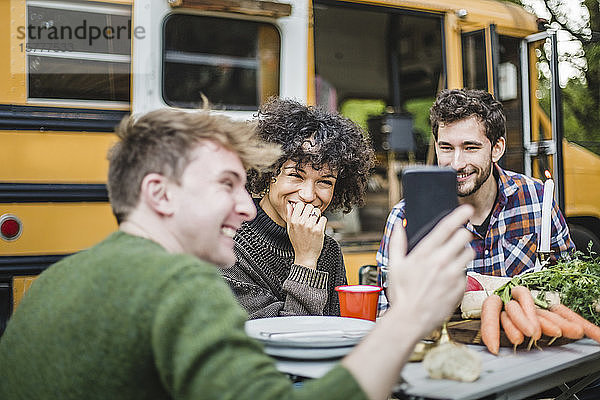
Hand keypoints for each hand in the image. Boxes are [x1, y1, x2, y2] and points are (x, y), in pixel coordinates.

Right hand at [287, 202, 326, 268]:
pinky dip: (322, 222)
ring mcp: (310, 226)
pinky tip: (319, 227)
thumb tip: (290, 205)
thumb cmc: (298, 243)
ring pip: (317, 211)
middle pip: (310, 206)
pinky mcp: (319, 230)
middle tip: (311, 218)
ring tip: (315, 223)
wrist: (305, 255)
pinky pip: (323, 218)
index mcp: (293, 221)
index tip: (305, 212)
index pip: (300, 204)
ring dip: (318, 216)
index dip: (303, 208)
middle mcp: (301, 222)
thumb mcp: (290, 229)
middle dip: (311, 211)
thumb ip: (290, 216)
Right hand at [386, 205, 474, 336]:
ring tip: (452, 259)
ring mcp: (452, 276)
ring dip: (463, 252)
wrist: (410, 319)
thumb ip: (397, 242)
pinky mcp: (460, 288)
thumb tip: (398, 224)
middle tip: (458, 237)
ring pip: (469, 254)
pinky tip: (447, 280)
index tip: (466, 209)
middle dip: (463, 234)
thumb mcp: (394, 265)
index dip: (459, 215)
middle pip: (464, 237)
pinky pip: (465, 273)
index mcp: (424, 254)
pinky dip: (459, 273)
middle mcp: (440, 262)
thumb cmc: (401, 293)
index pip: (446, 228)